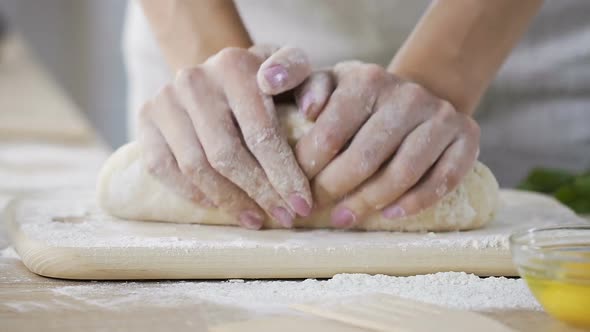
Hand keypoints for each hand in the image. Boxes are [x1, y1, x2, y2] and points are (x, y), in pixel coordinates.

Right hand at [137, 45, 313, 229]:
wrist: (216, 73)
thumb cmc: (264, 81)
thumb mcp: (292, 72)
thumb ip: (310, 83)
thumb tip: (311, 110)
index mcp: (236, 65)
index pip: (261, 133)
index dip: (283, 175)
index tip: (303, 205)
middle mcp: (195, 80)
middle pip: (227, 155)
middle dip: (260, 193)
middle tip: (284, 218)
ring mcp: (165, 100)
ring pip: (196, 167)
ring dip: (229, 201)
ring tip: (256, 219)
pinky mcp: (145, 118)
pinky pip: (163, 169)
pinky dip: (193, 194)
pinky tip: (219, 206)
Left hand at [294, 61, 480, 227]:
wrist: (415, 97)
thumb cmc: (360, 101)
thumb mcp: (333, 86)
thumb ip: (312, 90)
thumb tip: (307, 110)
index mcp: (368, 79)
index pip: (331, 133)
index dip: (308, 168)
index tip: (295, 189)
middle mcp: (408, 94)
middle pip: (364, 157)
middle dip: (333, 189)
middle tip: (315, 209)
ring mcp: (441, 116)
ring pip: (402, 173)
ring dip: (369, 202)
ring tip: (344, 218)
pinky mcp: (467, 137)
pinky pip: (443, 180)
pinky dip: (414, 203)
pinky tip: (389, 215)